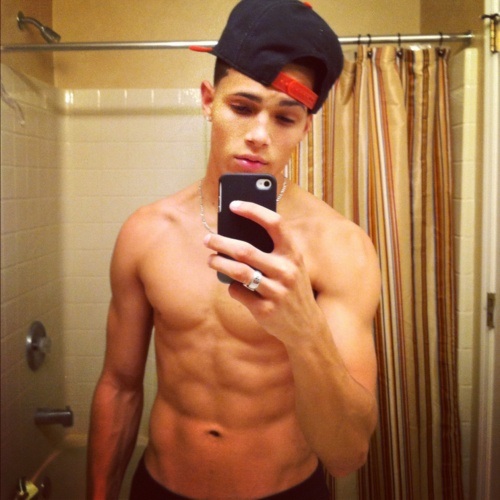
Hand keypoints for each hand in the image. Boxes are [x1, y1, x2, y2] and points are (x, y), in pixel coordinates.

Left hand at [203, 201, 323, 344]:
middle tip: (207, 239)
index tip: (233, 205)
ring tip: (211, 260)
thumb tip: (237, 231)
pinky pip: (238, 292)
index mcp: (293, 253)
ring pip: (238, 272)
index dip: (253, 210)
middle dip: (220, 242)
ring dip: (219, 263)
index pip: (274, 223)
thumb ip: (273, 249)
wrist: (306, 326)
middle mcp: (286, 270)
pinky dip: (231, 287)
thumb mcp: (292, 265)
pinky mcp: (265, 310)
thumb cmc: (292, 287)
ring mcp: (276, 291)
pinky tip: (231, 284)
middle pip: (245, 250)